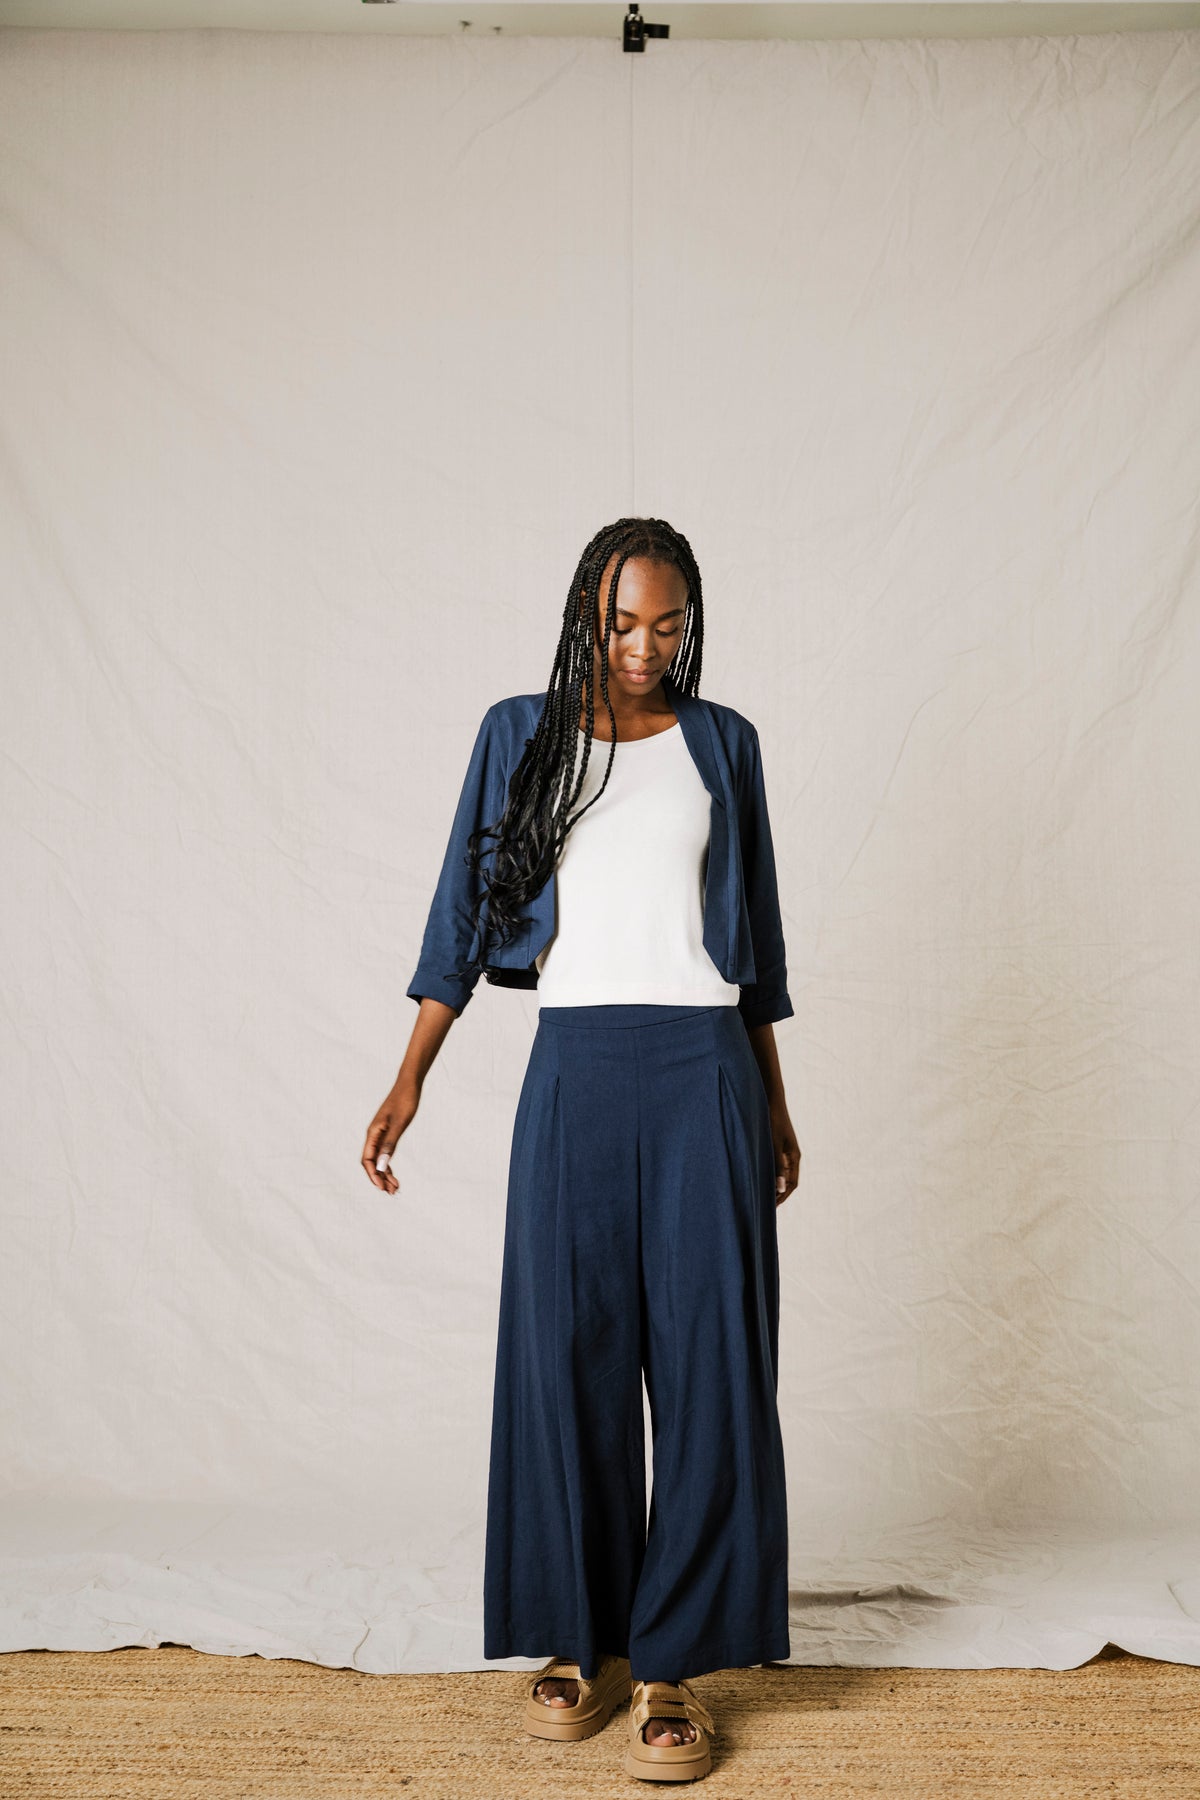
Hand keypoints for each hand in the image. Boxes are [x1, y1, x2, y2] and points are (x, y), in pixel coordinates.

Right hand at [361, 1078, 419, 1194]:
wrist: (409, 1085)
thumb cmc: (405, 1101)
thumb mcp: (399, 1124)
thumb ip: (390, 1144)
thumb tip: (382, 1165)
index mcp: (373, 1133)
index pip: (367, 1160)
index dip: (373, 1175)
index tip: (382, 1187)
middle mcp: (374, 1135)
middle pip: (372, 1163)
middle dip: (380, 1178)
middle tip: (392, 1192)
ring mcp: (380, 1134)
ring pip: (379, 1160)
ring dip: (385, 1174)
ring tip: (395, 1187)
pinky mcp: (388, 1132)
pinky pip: (384, 1153)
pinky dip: (388, 1164)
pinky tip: (394, 1174)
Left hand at [770, 1104, 800, 1206]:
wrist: (771, 1100)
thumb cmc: (772, 1120)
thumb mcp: (773, 1144)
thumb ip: (777, 1166)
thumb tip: (781, 1189)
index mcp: (794, 1157)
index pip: (792, 1183)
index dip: (783, 1196)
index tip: (771, 1207)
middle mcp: (791, 1155)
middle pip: (788, 1180)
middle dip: (778, 1193)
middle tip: (764, 1206)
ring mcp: (785, 1150)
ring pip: (781, 1173)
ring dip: (773, 1184)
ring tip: (760, 1194)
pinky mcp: (777, 1145)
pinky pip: (775, 1164)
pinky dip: (769, 1173)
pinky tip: (757, 1176)